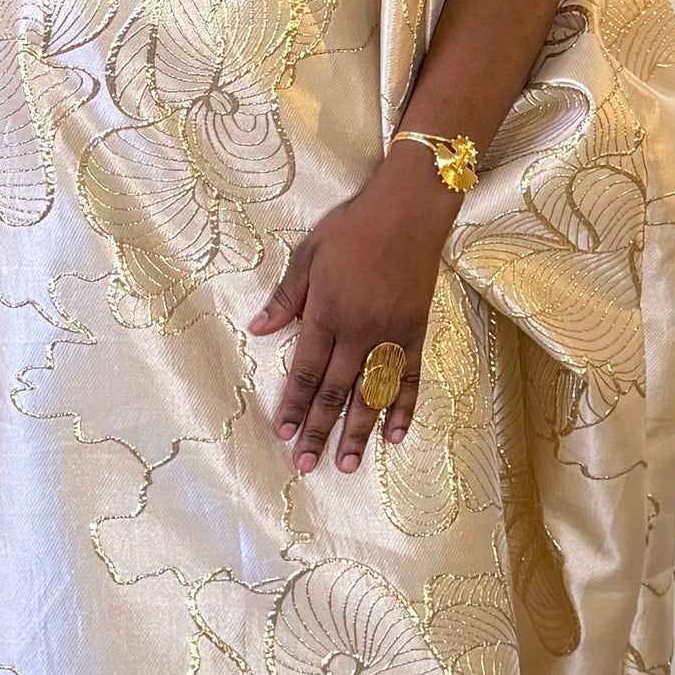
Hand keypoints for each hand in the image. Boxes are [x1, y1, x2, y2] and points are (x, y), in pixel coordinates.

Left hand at [248, 153, 459, 472]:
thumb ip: (285, 298)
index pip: (305, 372)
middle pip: (335, 392)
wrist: (410, 209)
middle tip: (307, 465)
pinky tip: (395, 436)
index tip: (284, 434)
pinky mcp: (416, 333)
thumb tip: (258, 330)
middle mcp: (359, 333)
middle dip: (319, 431)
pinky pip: (410, 379)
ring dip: (357, 433)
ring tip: (345, 465)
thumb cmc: (353, 227)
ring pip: (372, 395)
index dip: (294, 405)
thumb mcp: (308, 255)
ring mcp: (391, 336)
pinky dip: (403, 408)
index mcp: (327, 314)